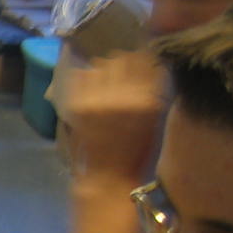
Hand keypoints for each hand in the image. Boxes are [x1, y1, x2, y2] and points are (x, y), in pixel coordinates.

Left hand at [53, 46, 166, 184]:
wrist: (107, 175)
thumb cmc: (136, 150)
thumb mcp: (154, 118)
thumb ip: (152, 88)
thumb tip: (147, 60)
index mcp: (147, 99)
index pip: (144, 59)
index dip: (142, 56)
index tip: (139, 59)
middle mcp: (122, 96)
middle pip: (121, 58)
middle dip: (122, 63)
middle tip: (121, 72)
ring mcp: (97, 100)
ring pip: (100, 64)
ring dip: (104, 69)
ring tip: (106, 82)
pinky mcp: (77, 105)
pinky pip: (81, 76)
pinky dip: (86, 78)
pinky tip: (91, 89)